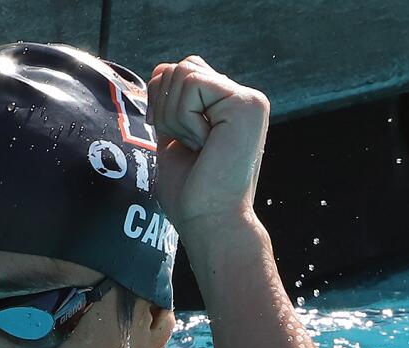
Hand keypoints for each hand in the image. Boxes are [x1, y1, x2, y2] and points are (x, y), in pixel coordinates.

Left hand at [146, 56, 269, 237]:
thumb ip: (172, 103)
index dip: (161, 99)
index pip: (183, 71)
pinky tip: (204, 143)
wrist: (210, 221)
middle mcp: (242, 98)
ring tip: (197, 146)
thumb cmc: (191, 192)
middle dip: (166, 108)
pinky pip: (192, 84)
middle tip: (187, 145)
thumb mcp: (175, 137)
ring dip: (175, 116)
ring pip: (184, 72)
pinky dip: (184, 118)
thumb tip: (160, 72)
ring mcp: (248, 99)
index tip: (171, 137)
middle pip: (180, 67)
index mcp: (227, 107)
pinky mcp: (247, 103)